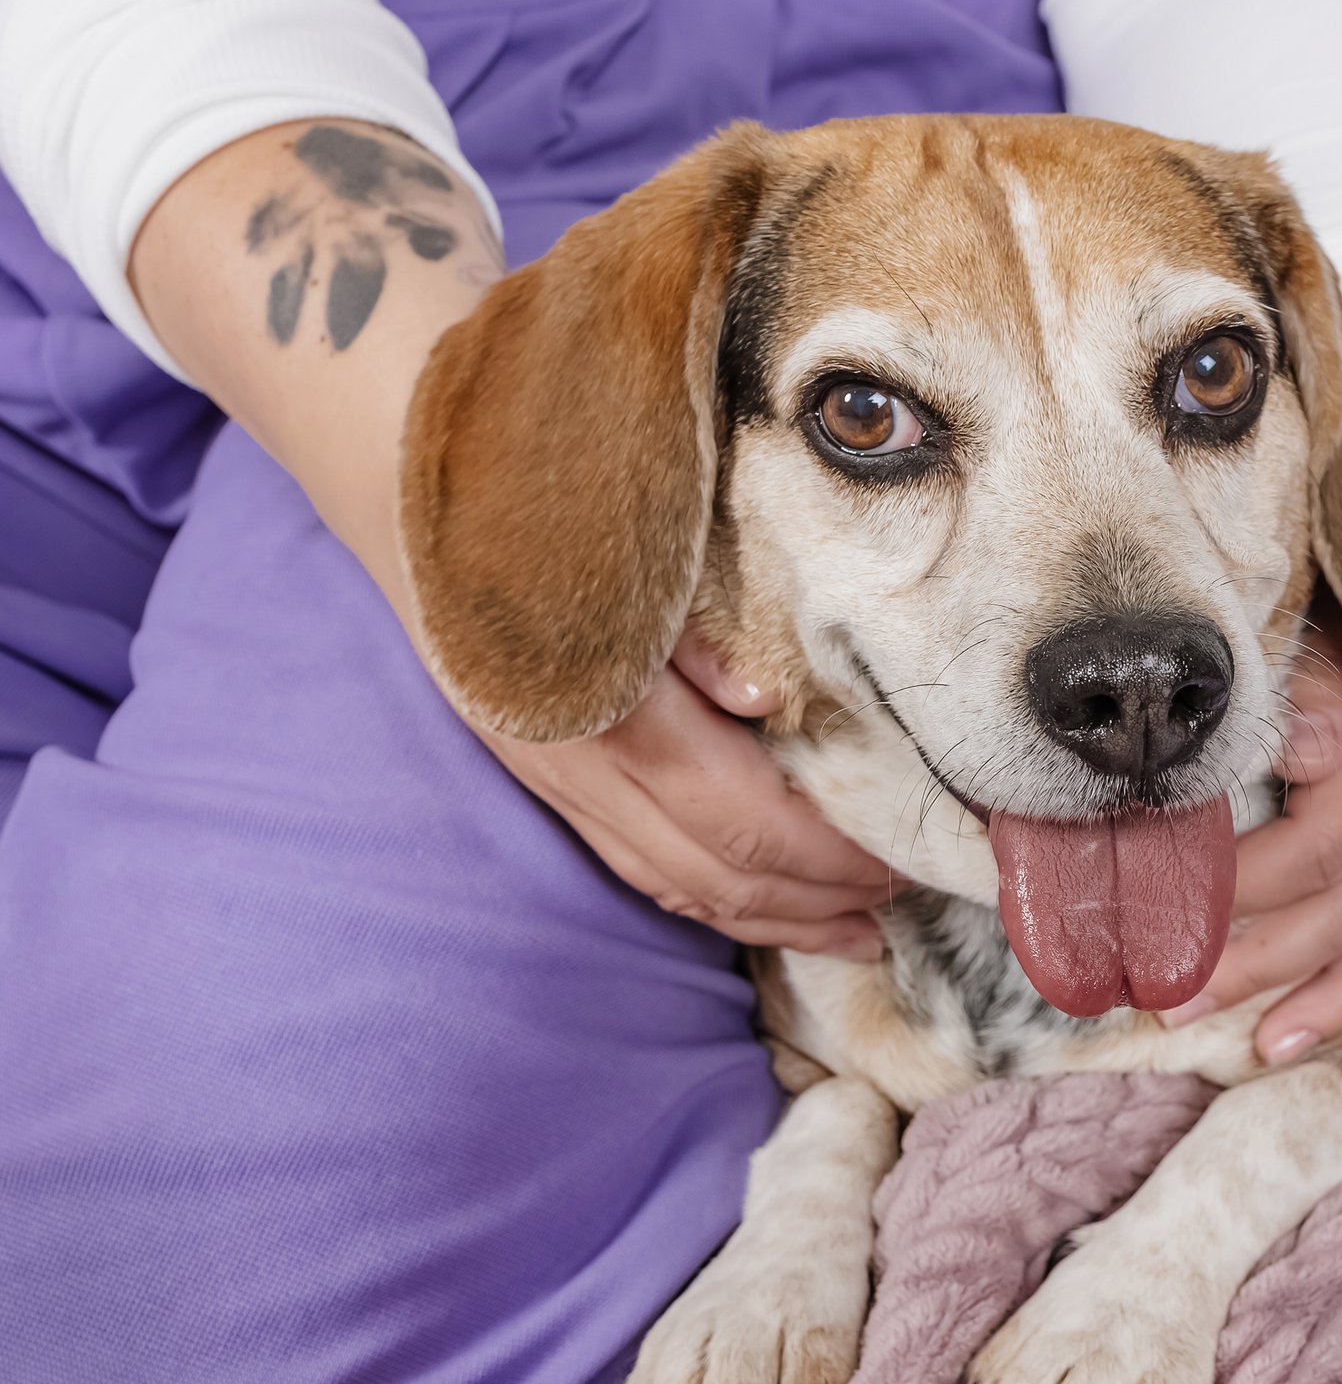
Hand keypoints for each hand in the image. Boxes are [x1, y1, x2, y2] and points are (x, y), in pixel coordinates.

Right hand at [132, 121, 891, 955]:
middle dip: (815, 895)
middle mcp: (571, 753)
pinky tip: (766, 904)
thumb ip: (695, 618)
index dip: (824, 855)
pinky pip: (633, 860)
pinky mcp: (537, 772)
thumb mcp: (634, 524)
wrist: (396, 458)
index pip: (736, 815)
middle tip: (901, 894)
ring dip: (769, 914)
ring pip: (672, 879)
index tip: (903, 858)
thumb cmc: (549, 477)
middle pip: (713, 867)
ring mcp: (548, 770)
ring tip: (854, 925)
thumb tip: (767, 702)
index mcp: (604, 695)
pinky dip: (708, 894)